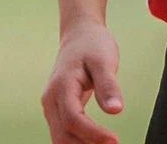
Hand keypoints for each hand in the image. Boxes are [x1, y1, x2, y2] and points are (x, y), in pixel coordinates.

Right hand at [41, 19, 122, 143]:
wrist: (79, 34)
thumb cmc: (92, 44)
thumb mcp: (104, 59)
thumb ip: (108, 85)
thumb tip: (116, 111)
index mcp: (61, 87)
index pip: (73, 119)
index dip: (92, 134)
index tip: (114, 141)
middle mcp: (51, 100)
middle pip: (62, 134)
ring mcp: (52, 106)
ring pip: (61, 136)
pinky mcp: (58, 109)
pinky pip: (64, 131)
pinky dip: (78, 140)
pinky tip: (95, 143)